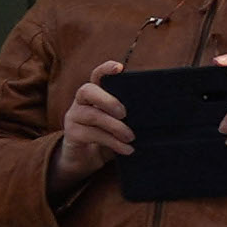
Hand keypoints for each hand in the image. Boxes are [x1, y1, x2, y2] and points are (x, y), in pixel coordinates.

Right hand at [51, 61, 135, 185]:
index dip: (106, 69)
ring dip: (115, 126)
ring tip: (131, 137)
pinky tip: (127, 149)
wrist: (85, 159)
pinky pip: (92, 134)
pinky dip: (113, 142)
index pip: (96, 76)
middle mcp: (80, 102)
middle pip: (87, 90)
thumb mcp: (118, 122)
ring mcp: (73, 117)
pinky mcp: (72, 134)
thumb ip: (127, 115)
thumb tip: (154, 114)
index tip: (120, 68)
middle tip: (125, 114)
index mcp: (94, 95)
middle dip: (108, 100)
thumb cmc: (107, 136)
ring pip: (92, 115)